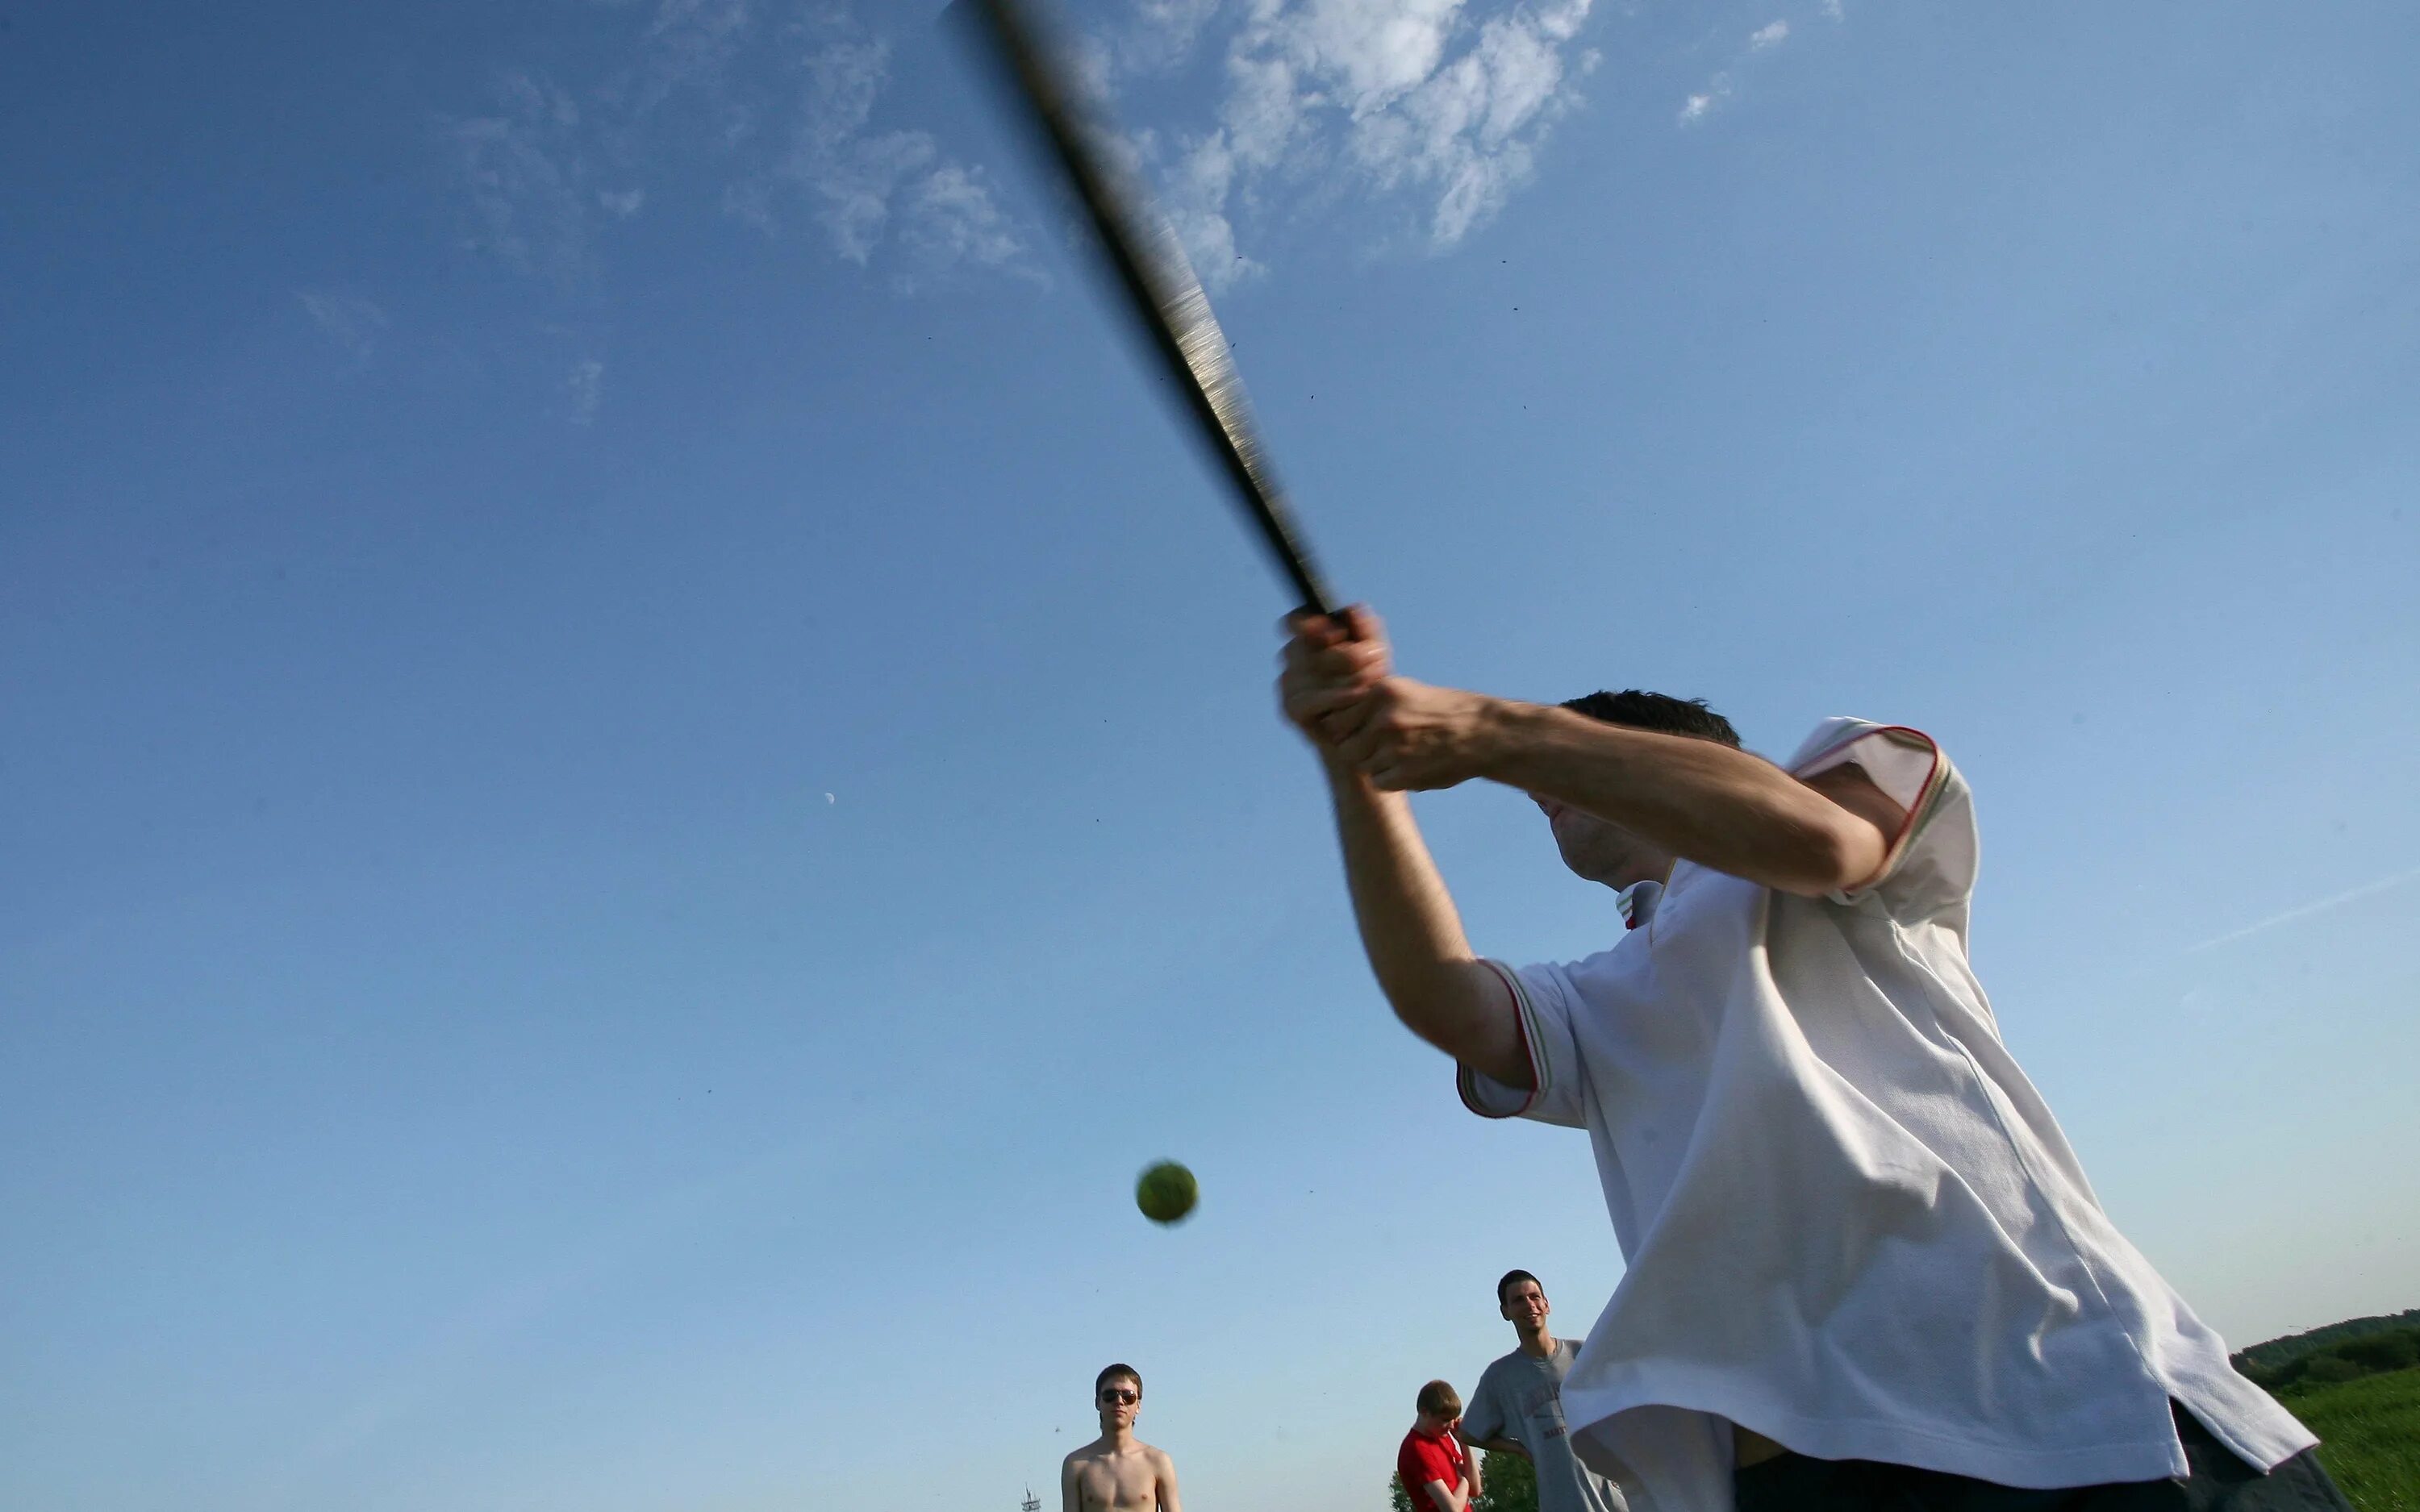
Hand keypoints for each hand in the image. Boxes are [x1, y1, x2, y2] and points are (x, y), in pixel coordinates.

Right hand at [1276, 605, 1389, 749]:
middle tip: (1372, 655)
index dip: (1309, 622)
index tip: (1337, 632)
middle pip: (1303, 646)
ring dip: (1343, 675)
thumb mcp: (1375, 651)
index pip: (1295, 621)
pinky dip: (1334, 697)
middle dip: (1341, 653)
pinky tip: (1358, 695)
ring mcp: (1288, 684)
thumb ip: (1367, 628)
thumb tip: (1352, 610)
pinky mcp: (1291, 709)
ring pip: (1307, 672)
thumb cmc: (1371, 682)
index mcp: (1308, 639)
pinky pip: (1307, 700)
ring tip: (1373, 677)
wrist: (1370, 725)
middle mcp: (1293, 659)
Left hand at [1326, 676, 1503, 790]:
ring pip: (1361, 764)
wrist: (1483, 732)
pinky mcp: (1404, 772)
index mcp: (1381, 691)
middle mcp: (1384, 717)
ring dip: (1375, 764)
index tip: (1361, 729)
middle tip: (1379, 746)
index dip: (1346, 727)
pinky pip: (1378, 782)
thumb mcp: (1404, 691)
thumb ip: (1370, 702)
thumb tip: (1330, 717)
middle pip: (1344, 742)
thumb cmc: (1442, 710)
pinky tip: (1410, 767)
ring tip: (1401, 754)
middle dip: (1356, 747)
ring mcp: (1394, 746)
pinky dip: (1390, 780)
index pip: (1337, 716)